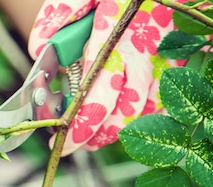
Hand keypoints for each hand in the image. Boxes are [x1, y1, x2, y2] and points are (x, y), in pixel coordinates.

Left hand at [28, 0, 184, 154]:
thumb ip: (58, 16)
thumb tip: (38, 50)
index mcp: (115, 37)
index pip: (98, 93)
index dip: (80, 123)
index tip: (61, 141)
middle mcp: (143, 53)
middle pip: (123, 112)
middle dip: (94, 136)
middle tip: (69, 145)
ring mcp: (162, 60)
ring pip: (144, 112)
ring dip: (114, 131)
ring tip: (88, 139)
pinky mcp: (173, 62)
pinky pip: (160, 101)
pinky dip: (138, 118)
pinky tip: (115, 121)